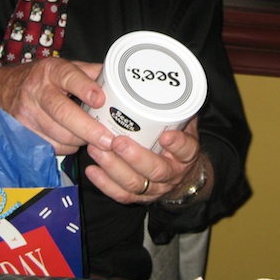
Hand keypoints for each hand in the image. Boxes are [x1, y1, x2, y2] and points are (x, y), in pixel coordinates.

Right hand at [0, 57, 113, 154]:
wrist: (3, 89)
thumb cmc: (42, 79)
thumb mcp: (64, 68)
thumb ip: (89, 73)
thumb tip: (119, 78)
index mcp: (52, 70)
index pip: (69, 77)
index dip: (85, 89)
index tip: (100, 99)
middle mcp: (37, 90)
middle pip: (63, 113)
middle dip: (88, 128)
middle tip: (108, 140)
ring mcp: (27, 113)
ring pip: (59, 134)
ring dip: (81, 141)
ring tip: (96, 140)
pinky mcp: (22, 132)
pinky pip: (51, 146)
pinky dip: (67, 147)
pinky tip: (76, 142)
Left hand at [84, 116, 209, 203]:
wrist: (183, 177)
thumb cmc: (178, 143)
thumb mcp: (185, 126)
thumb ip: (176, 109)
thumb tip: (163, 82)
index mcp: (187, 154)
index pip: (187, 150)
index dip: (177, 144)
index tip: (166, 136)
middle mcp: (173, 174)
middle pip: (156, 170)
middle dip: (135, 157)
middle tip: (117, 141)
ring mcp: (156, 188)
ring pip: (135, 184)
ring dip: (113, 167)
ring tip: (96, 150)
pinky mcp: (140, 197)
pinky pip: (122, 195)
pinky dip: (105, 184)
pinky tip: (92, 170)